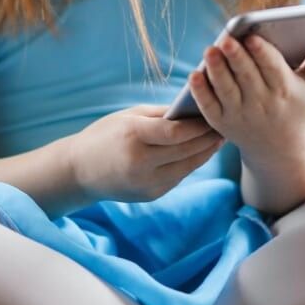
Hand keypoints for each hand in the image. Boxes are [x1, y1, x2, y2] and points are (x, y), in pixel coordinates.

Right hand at [64, 104, 225, 203]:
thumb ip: (161, 115)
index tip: (213, 114)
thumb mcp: (128, 117)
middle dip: (208, 137)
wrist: (79, 171)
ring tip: (218, 138)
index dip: (198, 125)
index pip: (176, 132)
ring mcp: (146, 182)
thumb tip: (194, 110)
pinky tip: (200, 152)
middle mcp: (140, 162)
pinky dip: (191, 163)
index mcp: (133, 136)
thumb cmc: (105, 135)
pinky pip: (178, 177)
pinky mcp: (151, 194)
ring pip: (188, 167)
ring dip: (205, 152)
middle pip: (186, 150)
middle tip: (224, 124)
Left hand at [186, 24, 304, 163]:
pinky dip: (200, 92)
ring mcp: (240, 116)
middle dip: (237, 58)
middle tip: (227, 39)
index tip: (253, 37)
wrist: (280, 149)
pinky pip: (208, 106)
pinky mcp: (222, 123)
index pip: (273, 69)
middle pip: (247, 78)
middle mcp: (262, 105)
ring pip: (226, 90)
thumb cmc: (298, 107)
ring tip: (210, 50)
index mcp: (285, 91)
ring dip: (216, 71)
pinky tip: (195, 74)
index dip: (262, 53)